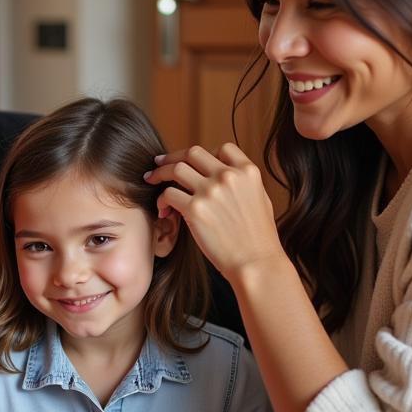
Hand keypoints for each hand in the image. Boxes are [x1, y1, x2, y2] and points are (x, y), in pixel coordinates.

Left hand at [146, 144, 282, 283]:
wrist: (256, 263)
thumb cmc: (259, 238)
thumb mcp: (260, 199)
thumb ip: (242, 183)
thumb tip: (222, 174)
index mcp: (247, 171)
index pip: (222, 148)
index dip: (204, 154)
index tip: (191, 161)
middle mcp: (228, 176)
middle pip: (192, 153)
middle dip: (172, 157)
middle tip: (159, 163)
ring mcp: (210, 191)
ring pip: (176, 169)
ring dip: (160, 173)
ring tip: (151, 180)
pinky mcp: (195, 210)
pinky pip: (169, 194)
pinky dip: (162, 199)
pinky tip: (163, 209)